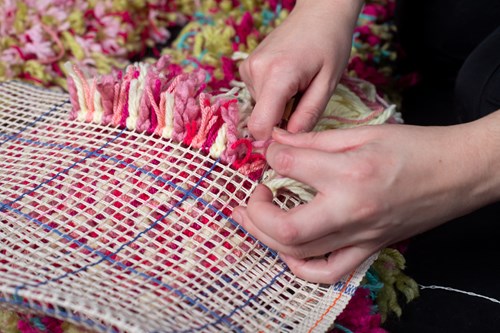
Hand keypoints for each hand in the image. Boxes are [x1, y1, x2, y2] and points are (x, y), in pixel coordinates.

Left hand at [233, 115, 499, 282]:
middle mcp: (352, 210)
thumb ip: (313, 140)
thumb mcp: (362, 132)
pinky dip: (300, 266)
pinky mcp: (369, 249)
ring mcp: (360, 236)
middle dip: (255, 212)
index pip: (289, 165)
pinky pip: (328, 272)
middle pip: (285, 227)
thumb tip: (276, 141)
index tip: (272, 150)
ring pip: (300, 253)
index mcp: (350, 172)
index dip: (271, 154)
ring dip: (267, 237)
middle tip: (251, 195)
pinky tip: (288, 250)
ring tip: (256, 218)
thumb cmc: (414, 148)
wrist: (457, 173)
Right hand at [239, 0, 362, 139]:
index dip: (273, 137)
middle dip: (282, 118)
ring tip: (298, 85)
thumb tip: (290, 140)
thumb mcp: (329, 83)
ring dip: (279, 105)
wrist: (319, 13)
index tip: (291, 134)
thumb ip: (309, 114)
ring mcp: (248, 67)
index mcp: (278, 75)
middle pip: (262, 117)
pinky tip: (288, 79)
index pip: (259, 124)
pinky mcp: (246, 67)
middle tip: (304, 99)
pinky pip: (258, 95)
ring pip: (260, 107)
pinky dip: (273, 95)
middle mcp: (255, 71)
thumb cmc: (330, 44)